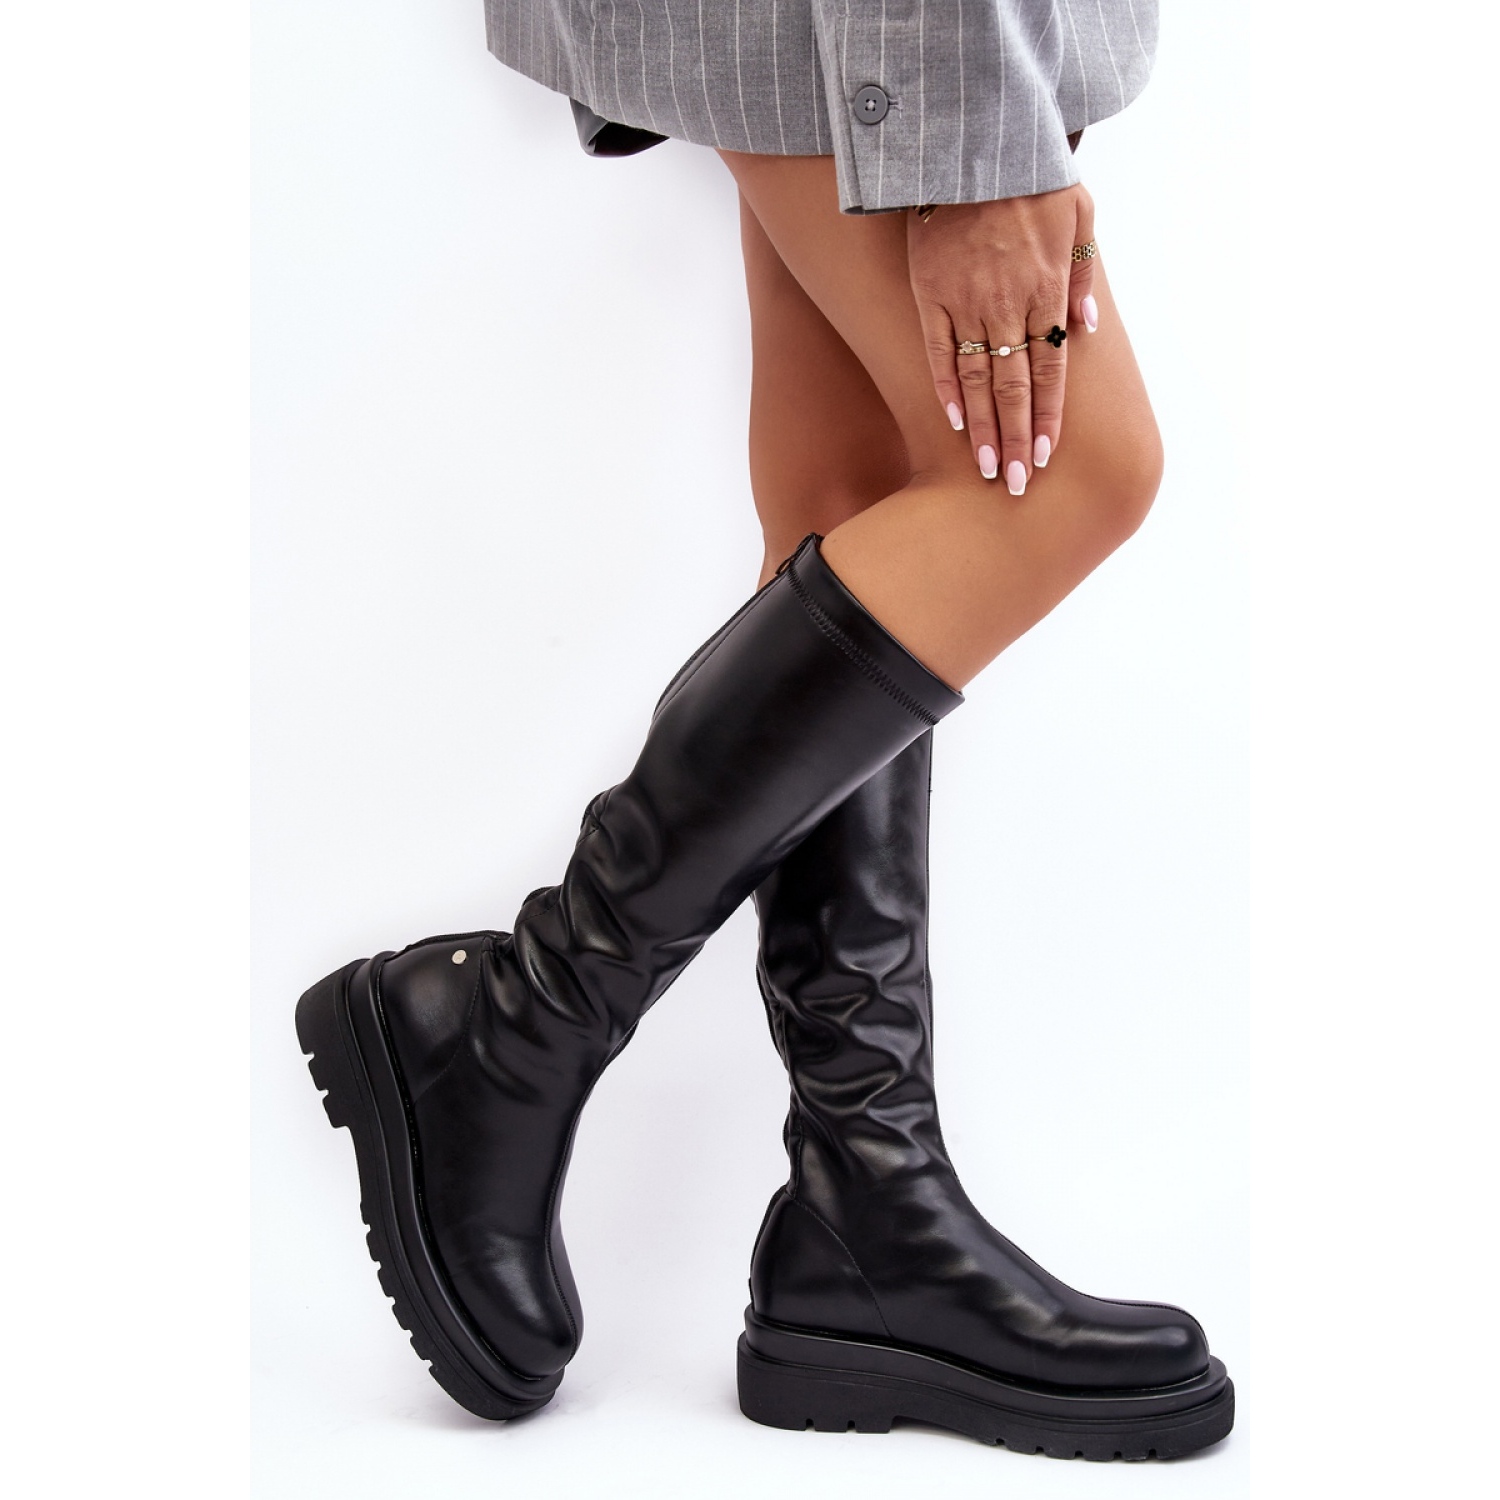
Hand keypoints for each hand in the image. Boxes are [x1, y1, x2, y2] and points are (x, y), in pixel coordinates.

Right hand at [907, 185, 1096, 493]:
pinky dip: (945, 390)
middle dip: (1019, 439)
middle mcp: (1008, 304)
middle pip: (1015, 386)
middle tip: (1019, 485)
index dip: (1050, 416)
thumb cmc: (1031, 179)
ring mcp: (966, 301)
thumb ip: (1085, 273)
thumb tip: (1087, 326)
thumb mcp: (1079, 214)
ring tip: (989, 469)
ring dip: (984, 429)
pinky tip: (954, 424)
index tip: (1048, 456)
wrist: (975, 145)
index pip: (1051, 369)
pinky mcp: (930, 293)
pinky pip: (938, 351)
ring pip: (976, 379)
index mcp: (1045, 289)